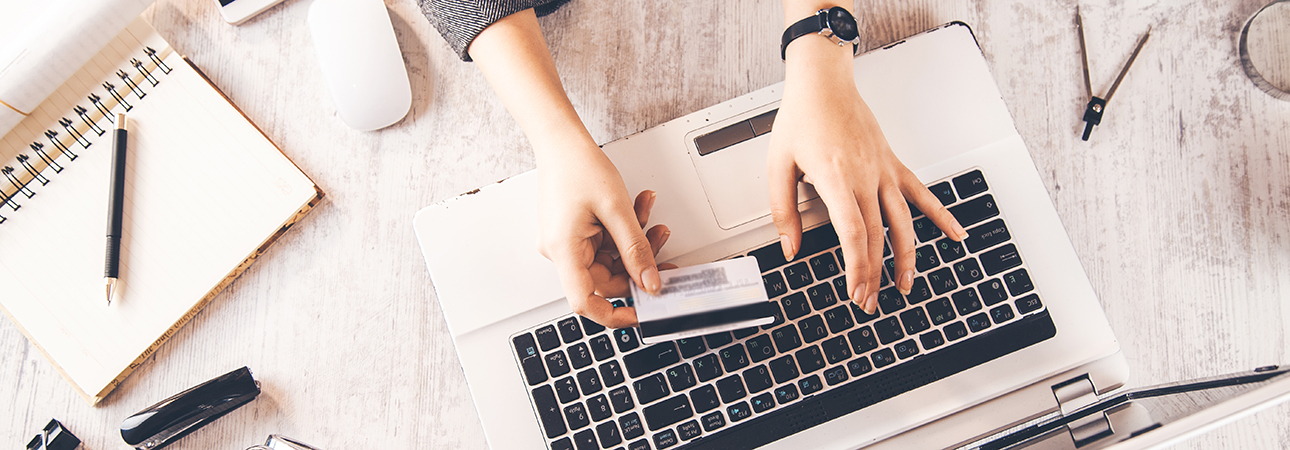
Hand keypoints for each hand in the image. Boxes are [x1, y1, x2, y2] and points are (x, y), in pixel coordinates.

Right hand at [537, 150, 670, 327]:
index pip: (586, 302)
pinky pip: (604, 244)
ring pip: (609, 259)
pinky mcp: (572, 233)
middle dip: (637, 262)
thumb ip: (636, 250)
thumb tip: (650, 282)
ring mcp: (565, 243)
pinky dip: (623, 232)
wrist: (561, 141)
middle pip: (606, 279)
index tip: (642, 314)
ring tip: (653, 219)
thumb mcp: (617, 209)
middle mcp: (560, 251)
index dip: (615, 315)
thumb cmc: (578, 166)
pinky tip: (637, 211)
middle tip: (662, 245)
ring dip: (635, 242)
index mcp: (564, 250)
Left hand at [769, 34, 966, 314]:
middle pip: (877, 236)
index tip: (855, 291)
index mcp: (836, 178)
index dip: (858, 267)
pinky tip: (956, 235)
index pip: (854, 233)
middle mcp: (865, 177)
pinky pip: (921, 194)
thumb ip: (783, 211)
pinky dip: (941, 216)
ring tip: (905, 286)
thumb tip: (790, 247)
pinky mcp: (892, 164)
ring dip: (906, 258)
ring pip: (902, 222)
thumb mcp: (777, 165)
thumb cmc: (801, 119)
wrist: (824, 84)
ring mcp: (883, 171)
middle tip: (869, 302)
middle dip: (874, 274)